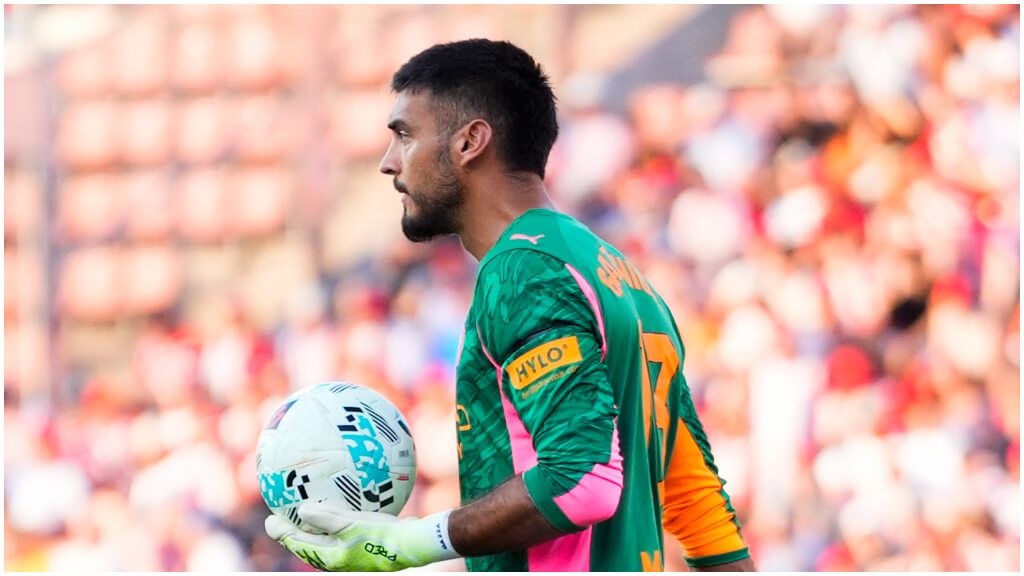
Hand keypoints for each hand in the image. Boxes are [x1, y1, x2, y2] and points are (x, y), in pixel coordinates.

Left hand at [265, 503, 458, 571]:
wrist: (412, 544)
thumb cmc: (381, 535)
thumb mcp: (350, 525)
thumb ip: (325, 518)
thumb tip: (301, 510)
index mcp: (330, 556)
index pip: (298, 544)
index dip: (281, 532)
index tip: (269, 520)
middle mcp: (337, 556)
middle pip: (308, 543)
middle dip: (293, 530)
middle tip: (279, 515)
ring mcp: (350, 550)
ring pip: (323, 537)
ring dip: (312, 525)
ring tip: (304, 510)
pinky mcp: (362, 542)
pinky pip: (340, 529)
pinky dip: (332, 519)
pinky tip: (339, 504)